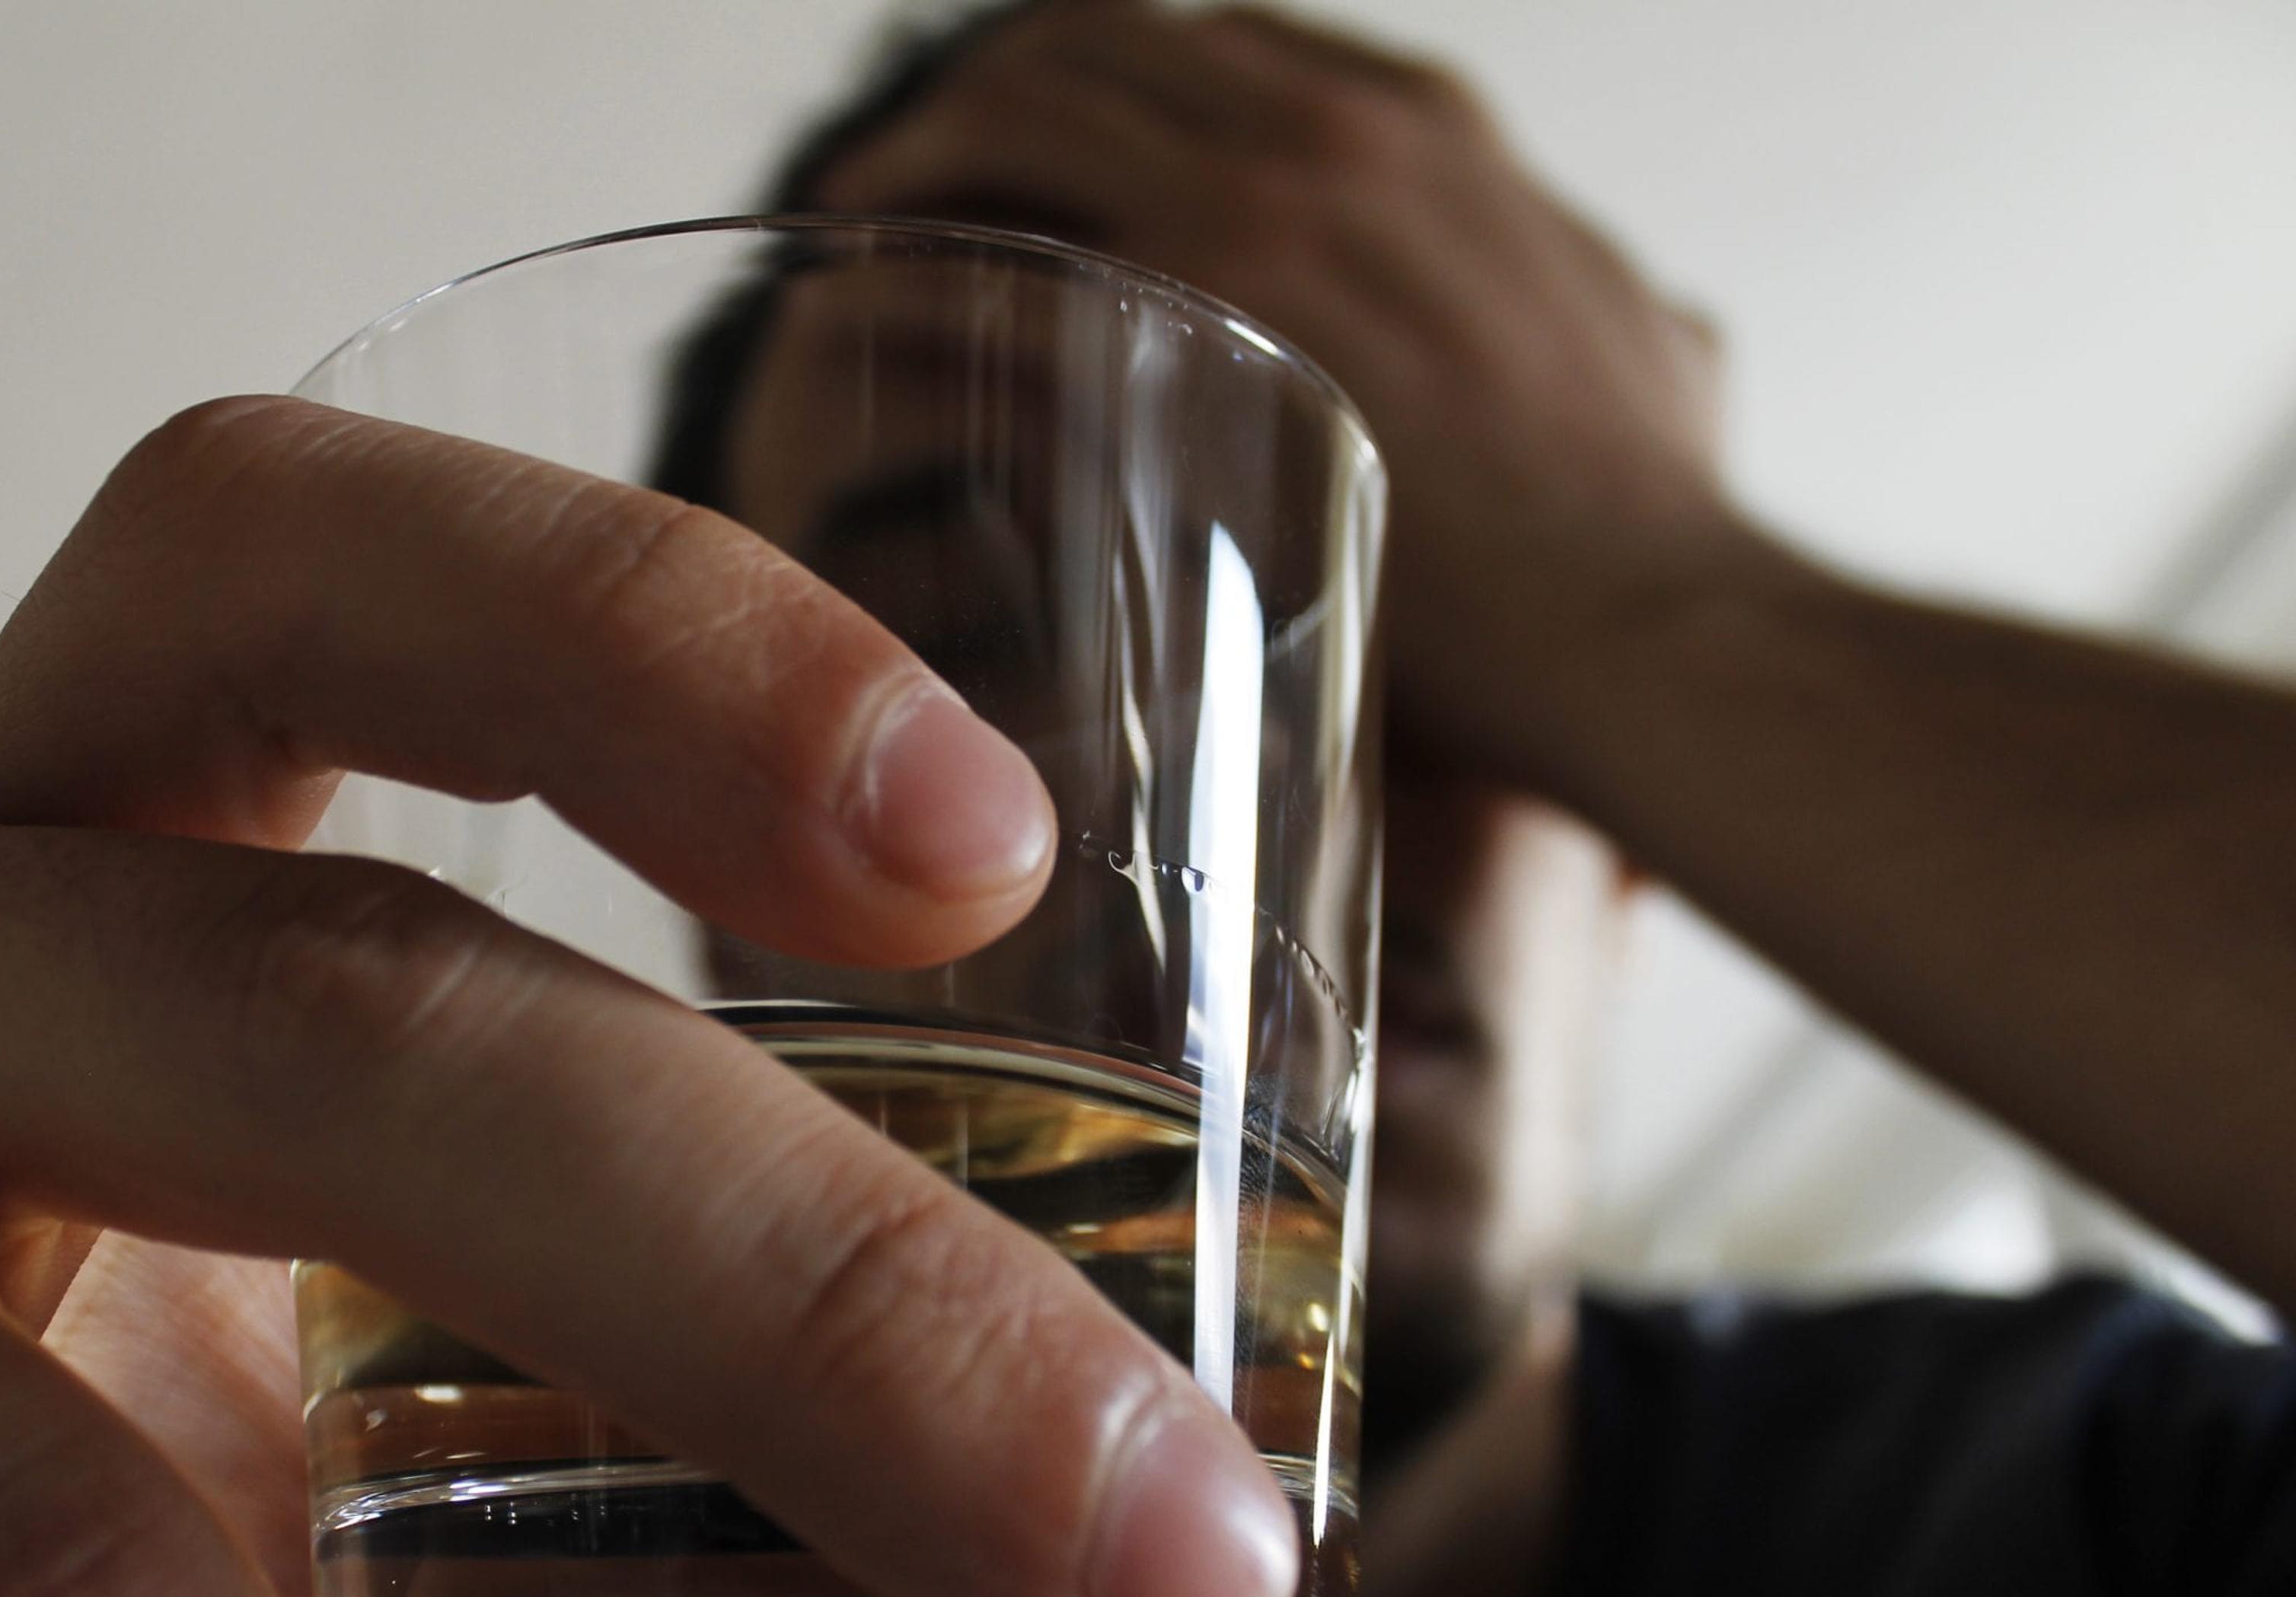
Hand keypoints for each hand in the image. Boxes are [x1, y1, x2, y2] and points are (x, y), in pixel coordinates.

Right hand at [0, 398, 1299, 1596]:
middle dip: (811, 1319)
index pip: (303, 573)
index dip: (648, 645)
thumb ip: (555, 1349)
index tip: (980, 847)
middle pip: (336, 1025)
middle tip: (1142, 1577)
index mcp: (44, 834)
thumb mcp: (271, 1315)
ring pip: (42, 1546)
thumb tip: (1091, 1580)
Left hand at [813, 1, 1759, 778]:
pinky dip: (911, 281)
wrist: (1653, 624)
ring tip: (856, 230)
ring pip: (1023, 118)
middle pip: (1093, 45)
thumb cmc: (1655, 525)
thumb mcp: (1651, 345)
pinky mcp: (1191, 346)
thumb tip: (1646, 325)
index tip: (1030, 139)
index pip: (1206, 39)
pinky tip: (860, 323)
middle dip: (979, 99)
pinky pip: (998, 272)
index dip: (1091, 78)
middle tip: (901, 180)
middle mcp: (1330, 133)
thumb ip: (1586, 305)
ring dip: (920, 161)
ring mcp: (1257, 223)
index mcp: (1422, 128)